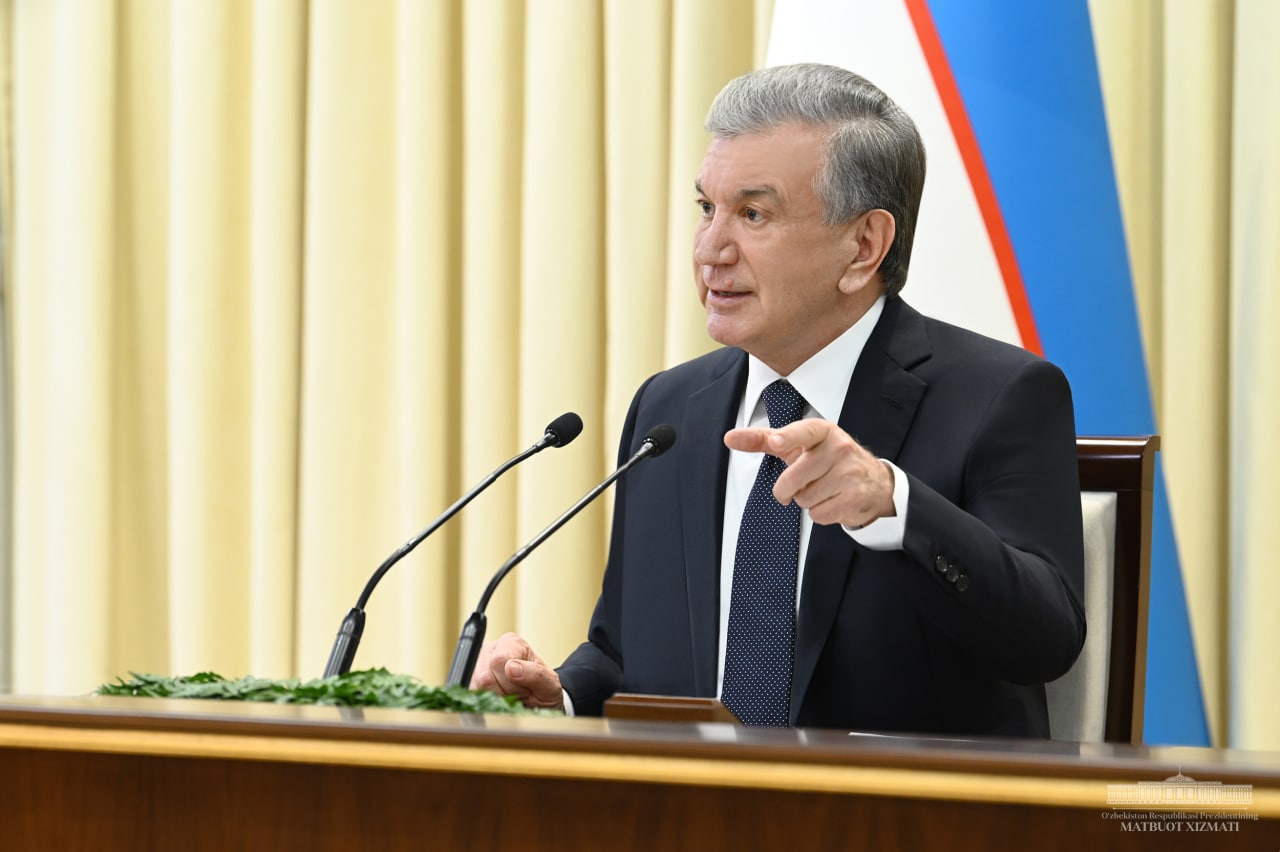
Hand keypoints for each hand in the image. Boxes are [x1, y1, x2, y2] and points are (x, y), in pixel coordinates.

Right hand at [469, 631, 564, 710]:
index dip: (513, 680)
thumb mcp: (549, 684)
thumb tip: (511, 667)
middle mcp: (490, 650)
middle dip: (505, 692)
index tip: (525, 685)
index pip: (500, 660)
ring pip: (476, 688)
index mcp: (510, 643)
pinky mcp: (469, 683)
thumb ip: (535, 674)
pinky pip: (472, 697)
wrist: (539, 706)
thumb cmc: (543, 690)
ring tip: (510, 696)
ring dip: (496, 698)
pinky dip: (488, 703)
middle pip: (485, 677)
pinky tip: (499, 699)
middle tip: (519, 693)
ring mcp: (476, 666)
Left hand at [724, 419, 894, 527]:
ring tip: (823, 489)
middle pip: (792, 479)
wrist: (875, 481)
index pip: (803, 431)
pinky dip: (820, 513)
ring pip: (804, 499)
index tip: (775, 442)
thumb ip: (764, 440)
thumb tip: (729, 437)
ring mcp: (849, 473)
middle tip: (801, 483)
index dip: (787, 438)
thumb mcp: (799, 445)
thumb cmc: (827, 460)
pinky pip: (818, 514)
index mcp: (822, 431)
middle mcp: (839, 448)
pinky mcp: (854, 497)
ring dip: (807, 500)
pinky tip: (833, 500)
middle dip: (788, 489)